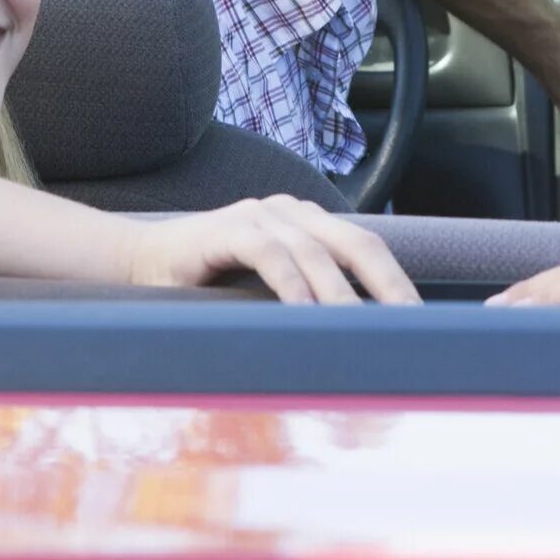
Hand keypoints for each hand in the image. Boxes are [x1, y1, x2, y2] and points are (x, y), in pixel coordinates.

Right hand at [132, 196, 419, 304]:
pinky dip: (292, 286)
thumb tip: (356, 348)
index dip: (396, 283)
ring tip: (362, 332)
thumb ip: (306, 303)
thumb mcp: (266, 293)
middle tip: (411, 327)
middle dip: (388, 286)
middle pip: (357, 244)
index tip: (422, 324)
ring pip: (317, 253)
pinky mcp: (230, 227)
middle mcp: (293, 211)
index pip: (367, 248)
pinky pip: (271, 254)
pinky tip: (305, 315)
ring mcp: (262, 214)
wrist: (137, 264)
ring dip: (342, 296)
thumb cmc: (207, 288)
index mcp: (309, 223)